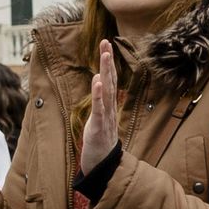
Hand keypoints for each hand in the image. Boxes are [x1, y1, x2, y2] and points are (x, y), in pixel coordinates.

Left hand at [80, 41, 119, 176]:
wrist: (104, 166)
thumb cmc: (100, 142)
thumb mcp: (98, 117)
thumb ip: (100, 98)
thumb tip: (98, 77)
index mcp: (108, 106)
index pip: (109, 80)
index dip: (108, 63)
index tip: (106, 45)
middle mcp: (109, 109)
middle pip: (110, 81)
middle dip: (108, 61)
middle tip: (106, 42)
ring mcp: (105, 118)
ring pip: (107, 92)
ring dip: (106, 72)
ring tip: (105, 56)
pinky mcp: (99, 127)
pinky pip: (99, 109)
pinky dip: (99, 95)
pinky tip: (98, 81)